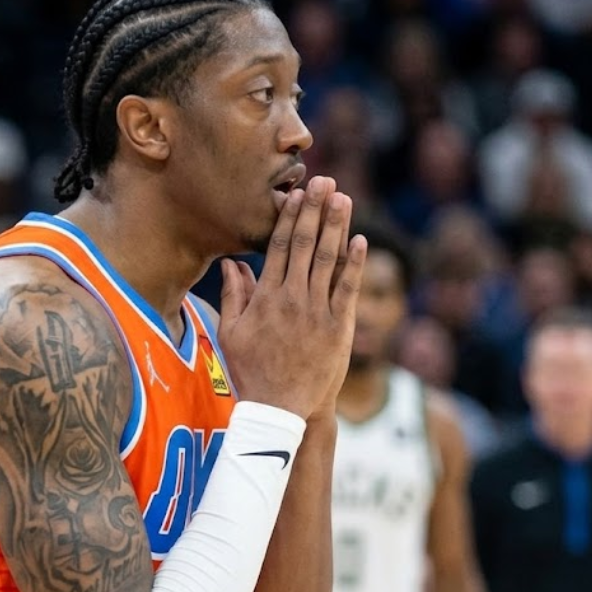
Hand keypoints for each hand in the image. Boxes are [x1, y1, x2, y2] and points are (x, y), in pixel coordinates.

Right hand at [217, 176, 366, 419]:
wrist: (279, 409)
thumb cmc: (251, 371)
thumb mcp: (231, 333)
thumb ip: (234, 295)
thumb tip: (233, 262)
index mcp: (265, 297)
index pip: (280, 247)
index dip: (290, 217)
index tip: (296, 194)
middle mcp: (292, 299)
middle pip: (306, 245)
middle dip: (316, 210)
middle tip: (324, 182)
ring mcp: (317, 312)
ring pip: (328, 260)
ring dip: (336, 226)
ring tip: (342, 198)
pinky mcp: (338, 327)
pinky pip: (347, 288)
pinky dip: (354, 263)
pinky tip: (360, 240)